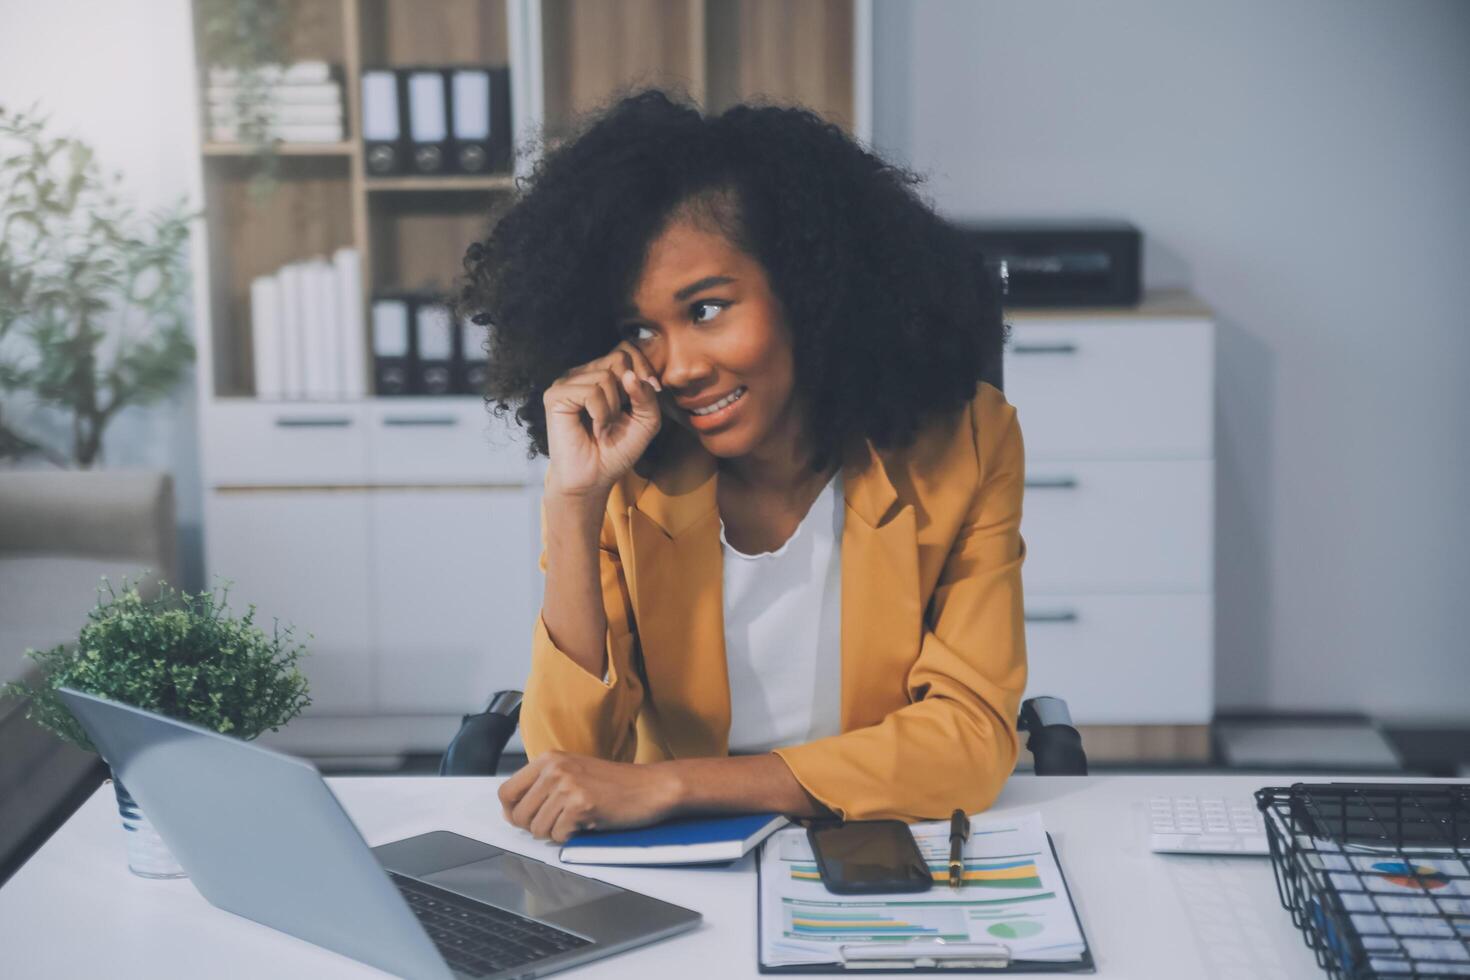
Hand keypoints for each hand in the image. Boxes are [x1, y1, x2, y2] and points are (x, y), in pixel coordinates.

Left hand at [498, 751, 680, 842]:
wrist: (651, 787)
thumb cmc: (616, 784)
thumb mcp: (574, 772)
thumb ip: (544, 785)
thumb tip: (513, 811)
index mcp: (549, 758)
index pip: (506, 792)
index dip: (512, 812)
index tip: (525, 818)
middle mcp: (554, 769)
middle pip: (519, 815)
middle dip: (536, 827)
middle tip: (559, 824)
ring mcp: (567, 786)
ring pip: (537, 829)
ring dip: (555, 833)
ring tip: (577, 821)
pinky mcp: (580, 805)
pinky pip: (559, 836)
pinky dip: (571, 838)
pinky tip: (588, 823)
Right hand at [543, 342, 662, 498]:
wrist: (594, 477)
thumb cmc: (617, 450)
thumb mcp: (646, 421)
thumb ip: (647, 396)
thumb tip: (629, 374)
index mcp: (603, 373)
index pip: (626, 349)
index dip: (643, 368)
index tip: (651, 394)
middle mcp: (584, 373)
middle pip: (619, 359)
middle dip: (629, 392)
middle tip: (619, 417)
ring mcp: (568, 382)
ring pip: (606, 376)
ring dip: (613, 408)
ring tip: (604, 427)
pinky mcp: (556, 395)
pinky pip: (591, 391)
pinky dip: (601, 413)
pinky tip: (595, 428)